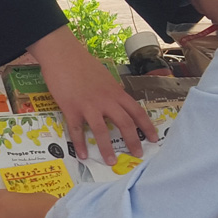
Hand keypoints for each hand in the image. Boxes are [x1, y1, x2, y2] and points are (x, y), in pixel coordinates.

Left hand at [0, 189, 56, 217]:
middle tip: (26, 212)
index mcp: (5, 202)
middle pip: (2, 214)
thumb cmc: (45, 204)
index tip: (9, 198)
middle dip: (11, 214)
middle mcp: (3, 217)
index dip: (1, 197)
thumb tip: (23, 204)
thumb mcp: (33, 195)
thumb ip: (22, 200)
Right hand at [28, 25, 155, 161]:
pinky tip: (82, 155)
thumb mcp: (104, 77)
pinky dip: (80, 144)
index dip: (147, 126)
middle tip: (137, 155)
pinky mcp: (71, 108)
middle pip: (125, 123)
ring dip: (107, 148)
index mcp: (116, 92)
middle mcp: (106, 100)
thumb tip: (115, 102)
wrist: (63, 55)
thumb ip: (111, 92)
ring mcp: (89, 105)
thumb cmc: (82, 64)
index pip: (137, 111)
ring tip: (110, 162)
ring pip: (102, 130)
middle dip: (133, 141)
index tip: (154, 139)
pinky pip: (77, 130)